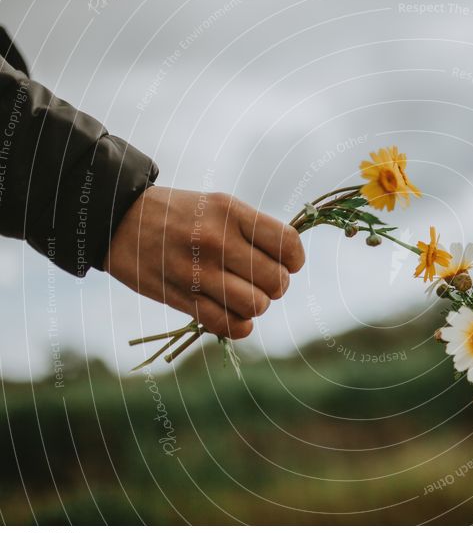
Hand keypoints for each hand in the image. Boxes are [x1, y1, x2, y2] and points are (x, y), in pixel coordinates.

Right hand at [104, 187, 304, 338]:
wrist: (119, 219)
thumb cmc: (181, 214)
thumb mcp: (219, 206)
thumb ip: (255, 231)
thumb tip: (291, 263)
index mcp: (230, 212)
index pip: (288, 244)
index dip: (294, 259)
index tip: (286, 261)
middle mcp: (216, 240)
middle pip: (276, 280)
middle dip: (276, 285)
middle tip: (260, 279)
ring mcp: (197, 271)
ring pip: (256, 306)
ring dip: (256, 305)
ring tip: (244, 295)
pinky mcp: (180, 298)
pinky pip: (228, 325)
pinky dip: (239, 325)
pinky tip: (234, 314)